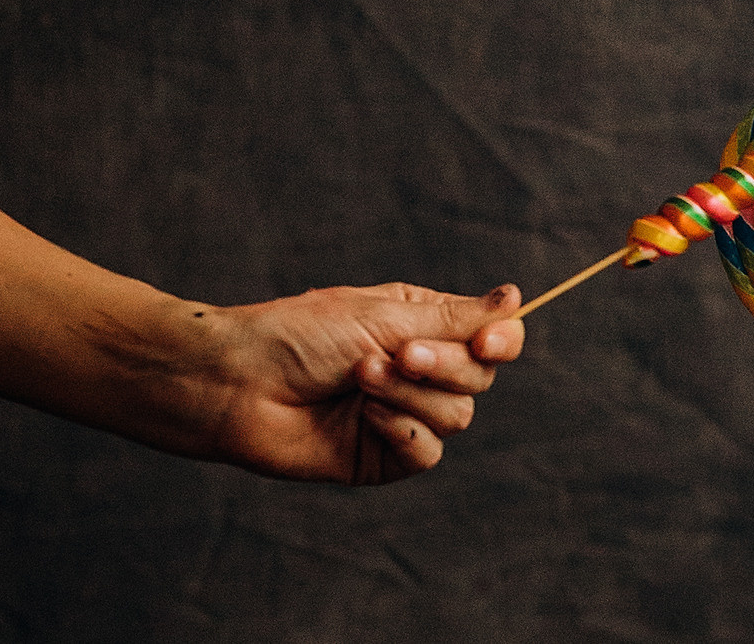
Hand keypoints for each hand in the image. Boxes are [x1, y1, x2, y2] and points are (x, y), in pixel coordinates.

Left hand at [194, 282, 525, 483]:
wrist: (236, 384)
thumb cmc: (299, 336)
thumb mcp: (383, 316)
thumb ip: (455, 318)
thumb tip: (516, 298)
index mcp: (424, 326)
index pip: (493, 336)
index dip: (502, 339)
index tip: (488, 340)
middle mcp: (420, 371)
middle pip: (481, 376)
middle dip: (443, 365)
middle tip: (393, 354)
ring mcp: (403, 414)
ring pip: (458, 415)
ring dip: (411, 394)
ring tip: (359, 378)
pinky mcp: (383, 456)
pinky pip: (427, 452)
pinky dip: (401, 430)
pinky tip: (363, 416)